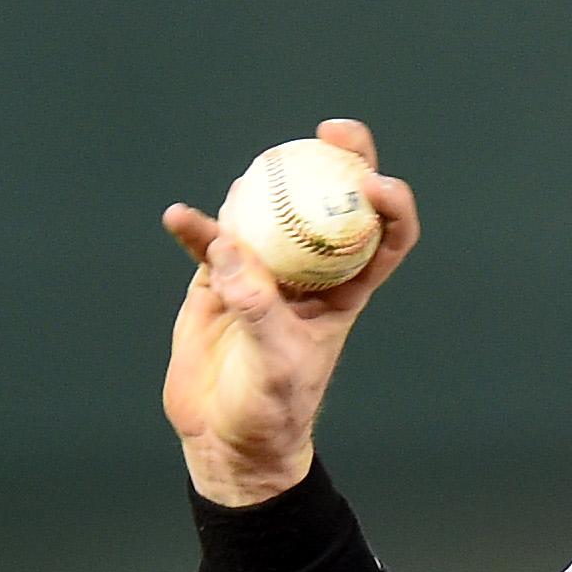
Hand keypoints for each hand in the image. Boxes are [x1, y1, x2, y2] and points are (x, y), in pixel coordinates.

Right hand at [159, 117, 420, 505]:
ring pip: (271, 213)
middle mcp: (311, 273)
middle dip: (341, 161)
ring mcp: (263, 272)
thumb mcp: (276, 364)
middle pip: (334, 206)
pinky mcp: (217, 282)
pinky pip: (209, 244)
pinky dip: (195, 229)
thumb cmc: (272, 410)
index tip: (375, 181)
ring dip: (267, 185)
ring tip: (259, 168)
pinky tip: (179, 218)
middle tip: (328, 131)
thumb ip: (257, 308)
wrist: (226, 439)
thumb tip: (233, 249)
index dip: (391, 204)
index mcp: (347, 291)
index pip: (385, 237)